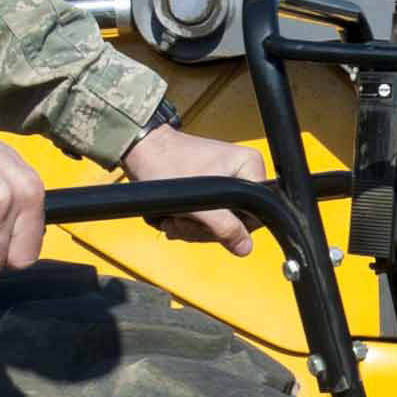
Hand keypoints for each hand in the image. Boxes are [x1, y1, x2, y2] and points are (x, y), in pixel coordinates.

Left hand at [120, 122, 262, 253]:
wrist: (141, 149)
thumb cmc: (163, 162)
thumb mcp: (195, 202)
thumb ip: (223, 227)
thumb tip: (244, 247)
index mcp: (249, 165)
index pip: (256, 213)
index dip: (232, 227)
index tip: (205, 223)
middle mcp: (243, 171)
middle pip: (238, 221)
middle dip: (204, 229)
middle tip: (180, 220)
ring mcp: (228, 181)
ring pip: (221, 223)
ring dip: (193, 227)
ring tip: (173, 216)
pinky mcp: (212, 188)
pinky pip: (209, 217)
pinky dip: (190, 221)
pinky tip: (174, 215)